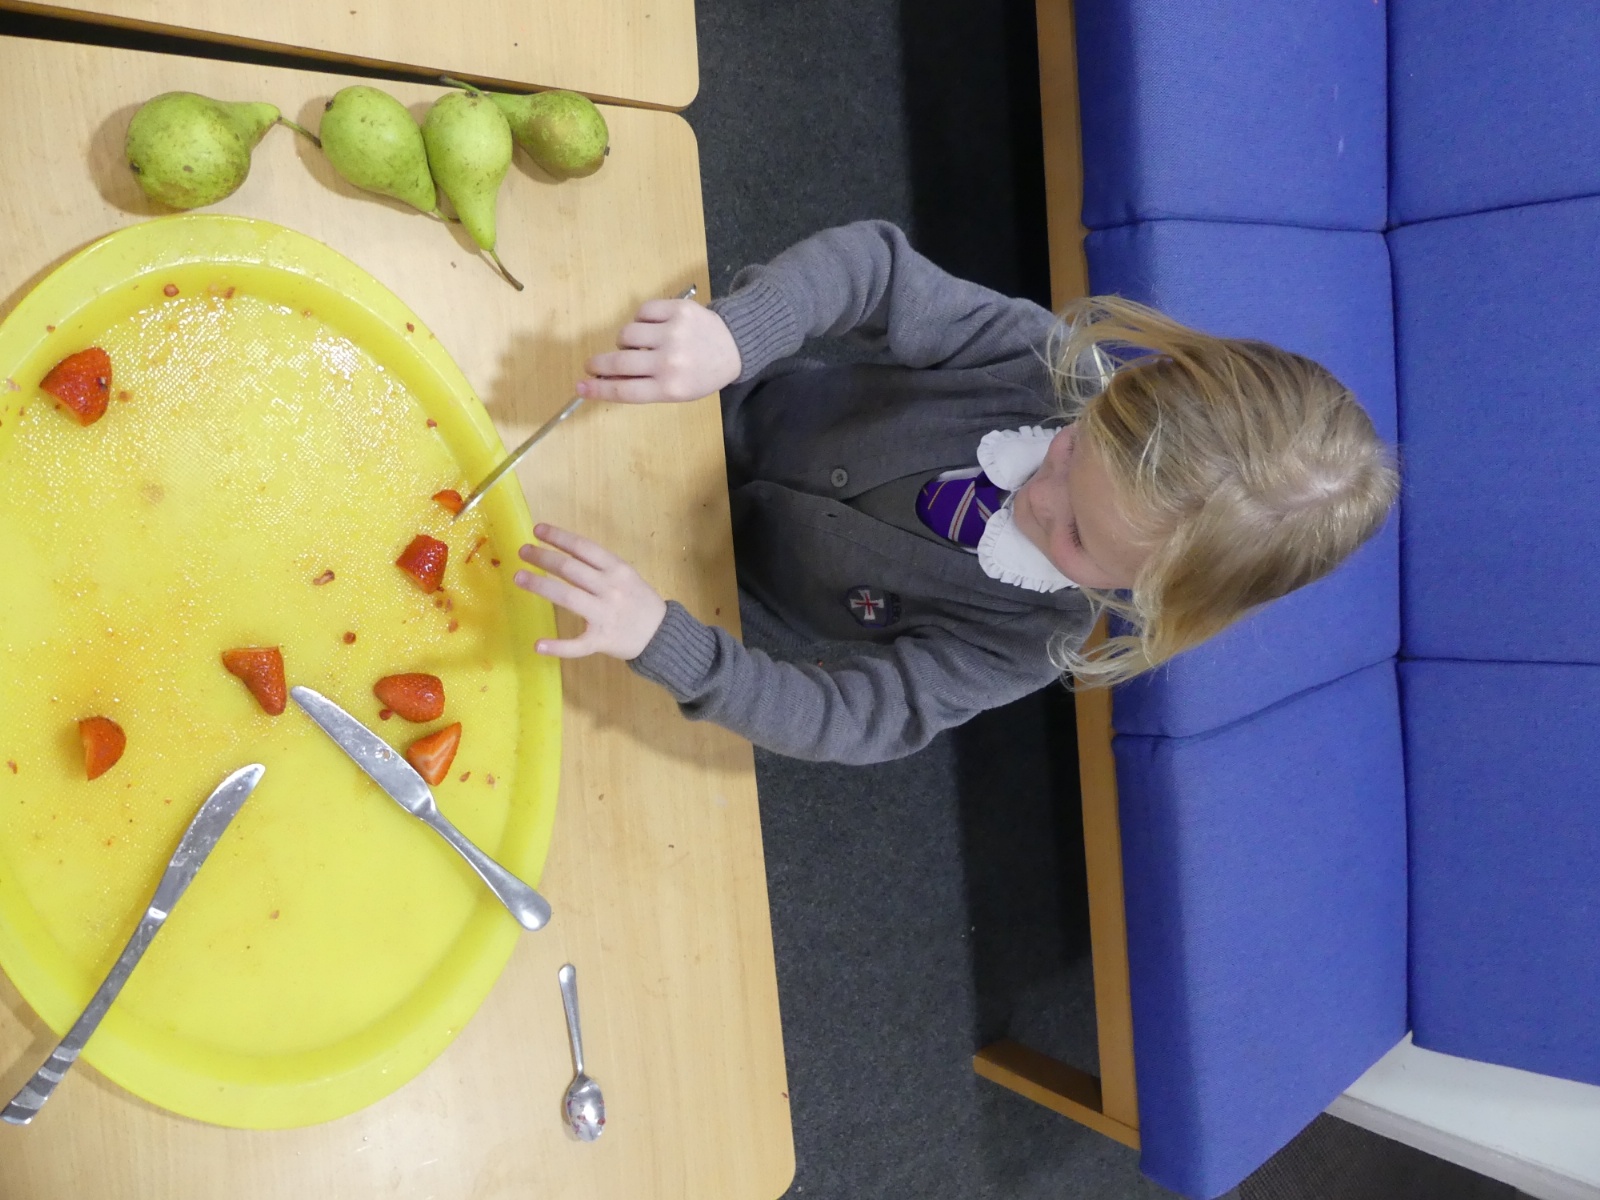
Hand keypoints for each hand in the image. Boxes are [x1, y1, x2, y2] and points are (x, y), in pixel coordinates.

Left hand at [513, 524, 667, 659]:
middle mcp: (610, 589)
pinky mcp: (601, 640)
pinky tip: (538, 645)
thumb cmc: (640, 601)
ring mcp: (605, 615)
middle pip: (571, 569)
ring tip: (519, 577)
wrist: (662, 634)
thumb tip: (564, 552)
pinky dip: (558, 646)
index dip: (559, 537)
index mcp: (618, 570)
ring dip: (540, 586)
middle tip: (522, 551)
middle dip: (543, 558)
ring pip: (568, 598)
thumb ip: (600, 566)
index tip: (537, 530)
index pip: (584, 548)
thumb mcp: (626, 576)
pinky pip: (577, 644)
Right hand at [577, 297, 741, 403]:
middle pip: (619, 361)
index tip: (581, 386)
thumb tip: (604, 378)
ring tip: (639, 344)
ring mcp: (674, 333)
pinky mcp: (678, 309)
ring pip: (627, 333)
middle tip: (592, 364)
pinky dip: (641, 320)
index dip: (598, 389)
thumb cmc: (700, 374)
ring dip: (626, 340)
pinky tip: (653, 327)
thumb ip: (643, 386)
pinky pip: (642, 311)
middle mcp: (671, 361)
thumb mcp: (676, 390)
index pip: (624, 390)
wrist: (733, 346)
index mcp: (671, 388)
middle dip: (599, 363)